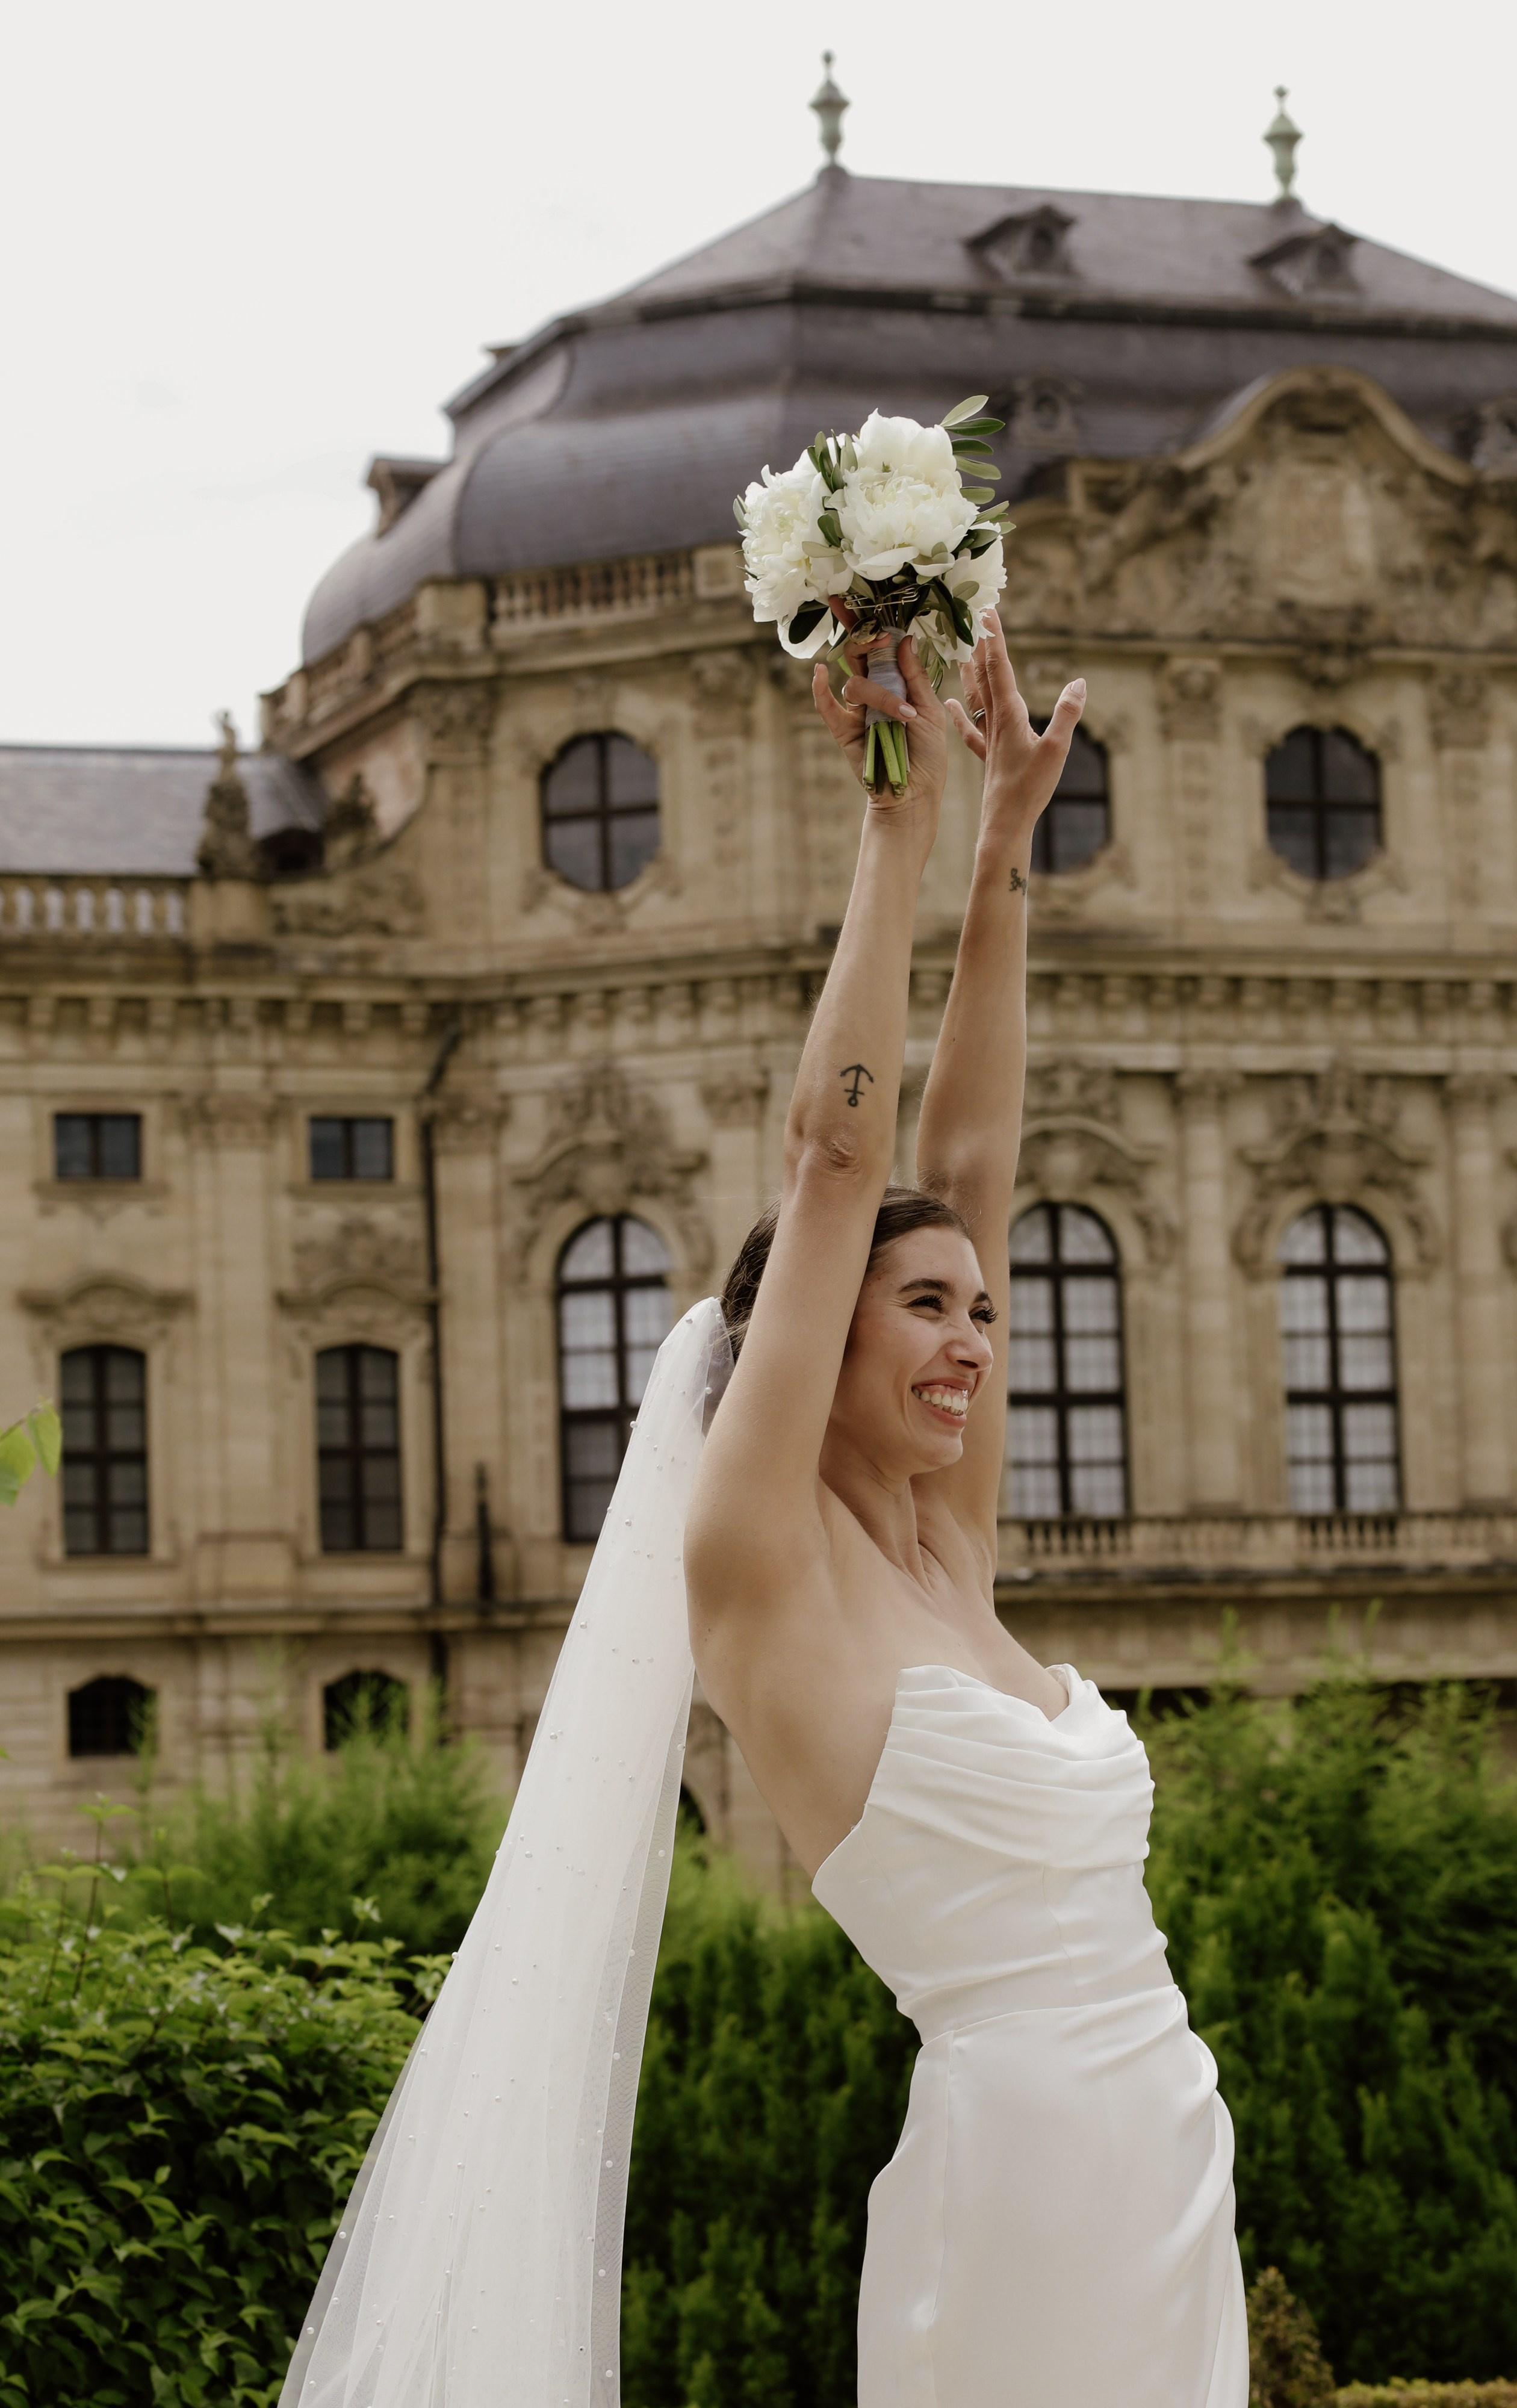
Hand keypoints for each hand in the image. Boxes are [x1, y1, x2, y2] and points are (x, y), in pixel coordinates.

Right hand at [811, 629, 949, 839]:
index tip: (861, 599)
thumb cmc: (928, 754)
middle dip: (867, 640)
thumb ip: (915, 676)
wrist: (915, 794)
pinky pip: (826, 706)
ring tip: (904, 717)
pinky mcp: (842, 730)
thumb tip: (904, 639)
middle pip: (859, 653)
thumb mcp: (931, 710)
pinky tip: (819, 674)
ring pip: (855, 683)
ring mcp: (857, 710)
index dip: (869, 622)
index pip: (880, 645)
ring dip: (880, 695)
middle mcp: (874, 691)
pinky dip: (820, 690)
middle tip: (880, 640)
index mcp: (896, 682)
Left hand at [945, 611, 1084, 844]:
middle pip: (985, 675)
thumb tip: (1079, 683)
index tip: (986, 610)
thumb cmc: (1029, 790)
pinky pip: (970, 728)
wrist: (1004, 824)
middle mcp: (995, 722)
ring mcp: (989, 738)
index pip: (999, 668)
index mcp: (1010, 715)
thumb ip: (1067, 715)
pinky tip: (949, 703)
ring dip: (969, 670)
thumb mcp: (1056, 751)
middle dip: (980, 644)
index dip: (994, 638)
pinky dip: (959, 712)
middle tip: (972, 616)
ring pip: (975, 696)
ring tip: (959, 647)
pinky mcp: (988, 756)